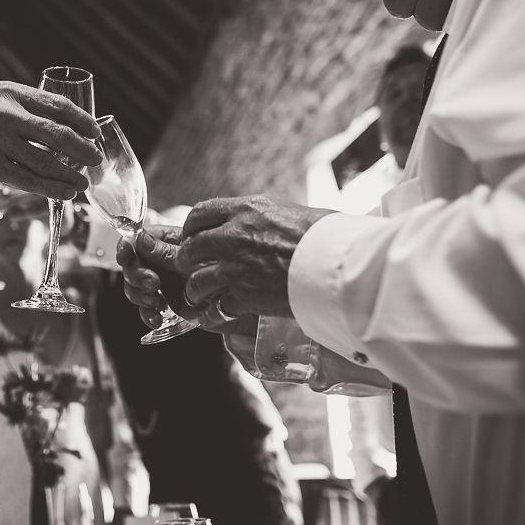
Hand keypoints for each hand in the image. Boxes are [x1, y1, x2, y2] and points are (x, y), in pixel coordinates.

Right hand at [0, 84, 102, 199]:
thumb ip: (21, 109)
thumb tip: (57, 127)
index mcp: (11, 94)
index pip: (58, 106)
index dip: (82, 121)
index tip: (95, 132)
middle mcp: (6, 115)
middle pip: (58, 135)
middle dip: (83, 150)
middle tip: (95, 160)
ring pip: (45, 162)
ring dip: (70, 175)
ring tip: (83, 184)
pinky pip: (27, 181)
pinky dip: (50, 189)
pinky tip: (64, 194)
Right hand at [116, 224, 258, 335]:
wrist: (252, 301)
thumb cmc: (233, 269)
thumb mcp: (198, 257)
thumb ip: (169, 251)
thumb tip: (140, 239)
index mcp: (171, 243)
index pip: (139, 241)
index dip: (127, 248)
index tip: (126, 256)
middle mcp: (166, 262)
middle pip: (133, 264)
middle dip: (136, 274)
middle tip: (153, 283)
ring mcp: (167, 284)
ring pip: (136, 287)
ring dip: (139, 294)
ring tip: (155, 301)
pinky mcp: (172, 305)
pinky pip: (149, 310)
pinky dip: (148, 314)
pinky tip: (157, 318)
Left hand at [177, 196, 332, 317]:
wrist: (338, 264)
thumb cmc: (325, 235)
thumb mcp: (290, 211)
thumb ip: (265, 216)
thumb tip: (265, 219)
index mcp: (245, 210)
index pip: (199, 213)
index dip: (191, 227)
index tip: (193, 236)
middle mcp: (233, 236)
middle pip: (190, 248)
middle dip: (185, 260)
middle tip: (190, 268)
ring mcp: (235, 267)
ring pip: (195, 281)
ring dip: (195, 291)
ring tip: (199, 296)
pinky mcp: (243, 296)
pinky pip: (213, 308)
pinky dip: (211, 314)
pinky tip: (215, 314)